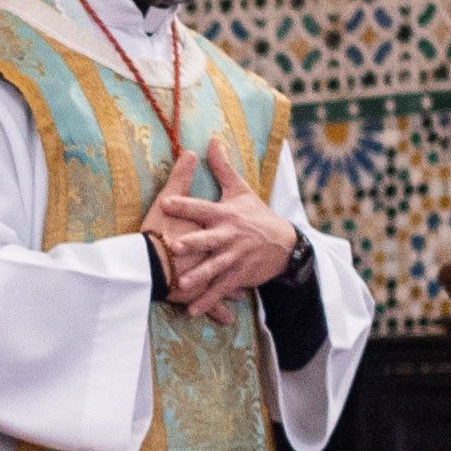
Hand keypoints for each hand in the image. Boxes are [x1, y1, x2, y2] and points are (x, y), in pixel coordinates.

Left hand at [140, 140, 297, 323]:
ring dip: (200, 276)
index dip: (185, 205)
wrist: (284, 243)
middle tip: (177, 247)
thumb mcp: (241, 191)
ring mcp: (235, 257)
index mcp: (225, 214)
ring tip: (183, 283)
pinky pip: (221, 289)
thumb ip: (222, 168)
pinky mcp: (239, 275)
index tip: (166, 203)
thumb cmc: (256, 215)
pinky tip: (192, 310)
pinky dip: (208, 301)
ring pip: (215, 267)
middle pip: (208, 239)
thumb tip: (211, 140)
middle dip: (194, 243)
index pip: (202, 208)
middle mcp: (229, 236)